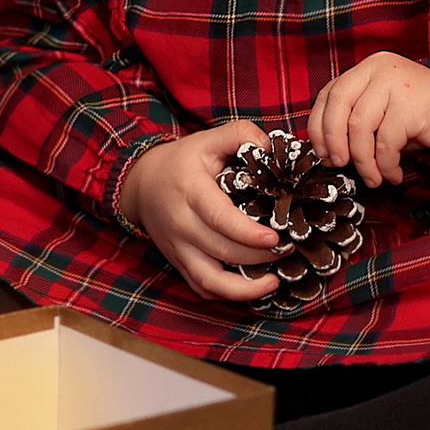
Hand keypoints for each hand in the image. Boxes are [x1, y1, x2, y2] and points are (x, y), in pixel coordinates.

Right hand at [119, 120, 280, 303]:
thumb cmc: (180, 162)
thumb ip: (240, 134)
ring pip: (210, 282)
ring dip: (245, 288)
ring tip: (275, 280)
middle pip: (223, 251)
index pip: (220, 219)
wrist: (141, 184)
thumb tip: (270, 146)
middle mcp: (182, 225)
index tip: (275, 238)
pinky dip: (228, 295)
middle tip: (289, 249)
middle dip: (260, 257)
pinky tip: (252, 287)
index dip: (248, 234)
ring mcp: (178, 249)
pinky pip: (203, 289)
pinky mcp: (179, 263)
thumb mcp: (206, 139)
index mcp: (191, 192)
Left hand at [308, 53, 429, 187]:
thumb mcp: (380, 110)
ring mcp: (395, 84)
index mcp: (366, 69)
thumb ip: (353, 121)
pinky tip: (392, 173)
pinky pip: (386, 144)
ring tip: (372, 177)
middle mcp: (378, 70)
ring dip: (363, 161)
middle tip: (339, 164)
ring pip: (360, 127)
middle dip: (334, 141)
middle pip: (339, 105)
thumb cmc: (416, 114)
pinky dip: (385, 165)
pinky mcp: (411, 107)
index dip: (319, 125)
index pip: (329, 93)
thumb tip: (327, 152)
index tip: (321, 151)